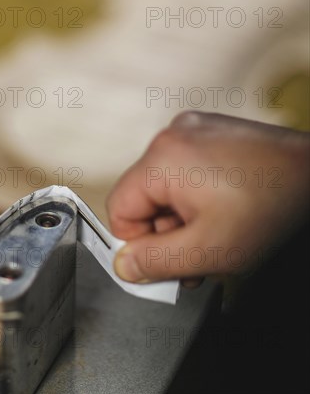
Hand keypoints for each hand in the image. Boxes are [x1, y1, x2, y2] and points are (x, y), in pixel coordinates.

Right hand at [107, 112, 308, 285]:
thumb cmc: (273, 206)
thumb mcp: (208, 250)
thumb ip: (156, 262)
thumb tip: (124, 265)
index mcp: (163, 158)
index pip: (119, 208)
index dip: (138, 242)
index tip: (162, 260)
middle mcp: (174, 134)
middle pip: (144, 196)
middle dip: (166, 230)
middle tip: (197, 252)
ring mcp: (194, 128)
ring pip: (166, 184)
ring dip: (183, 214)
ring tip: (216, 231)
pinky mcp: (211, 131)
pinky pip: (185, 168)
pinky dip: (197, 193)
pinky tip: (223, 208)